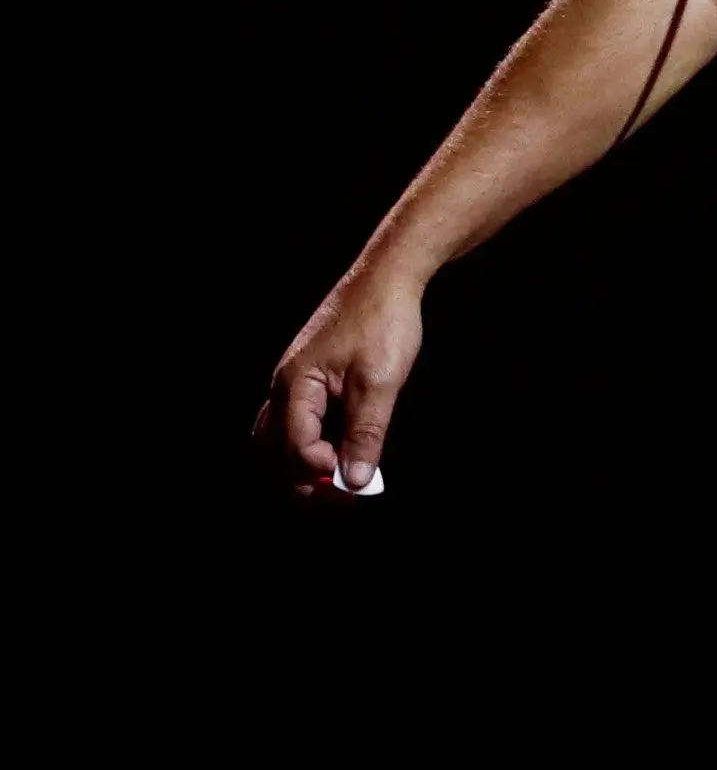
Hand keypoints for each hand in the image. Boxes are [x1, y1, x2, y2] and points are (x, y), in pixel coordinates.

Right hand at [256, 269, 423, 496]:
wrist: (387, 276)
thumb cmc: (382, 320)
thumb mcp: (380, 382)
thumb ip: (366, 433)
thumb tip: (356, 479)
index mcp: (295, 386)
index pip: (296, 447)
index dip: (322, 472)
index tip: (356, 483)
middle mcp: (285, 386)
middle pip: (275, 450)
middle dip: (305, 477)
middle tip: (345, 493)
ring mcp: (294, 380)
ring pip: (279, 437)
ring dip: (303, 462)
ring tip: (340, 477)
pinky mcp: (309, 375)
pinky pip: (297, 419)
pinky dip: (312, 441)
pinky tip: (340, 447)